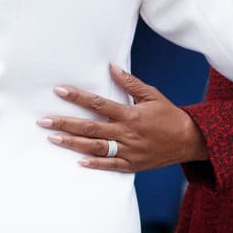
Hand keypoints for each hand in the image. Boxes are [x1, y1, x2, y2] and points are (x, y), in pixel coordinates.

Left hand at [39, 65, 207, 171]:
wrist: (189, 141)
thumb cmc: (169, 115)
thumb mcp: (152, 95)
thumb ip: (130, 83)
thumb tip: (112, 67)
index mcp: (130, 114)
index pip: (98, 104)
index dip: (78, 97)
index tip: (59, 91)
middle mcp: (126, 134)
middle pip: (90, 128)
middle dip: (65, 123)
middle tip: (43, 121)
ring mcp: (128, 151)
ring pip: (95, 147)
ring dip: (72, 143)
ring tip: (53, 138)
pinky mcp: (132, 164)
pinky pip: (110, 165)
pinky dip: (94, 164)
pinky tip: (77, 160)